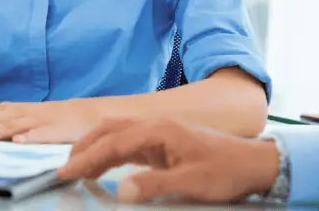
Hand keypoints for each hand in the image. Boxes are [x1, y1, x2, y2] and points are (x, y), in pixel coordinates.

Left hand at [0, 99, 101, 143]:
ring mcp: (33, 121)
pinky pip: (39, 134)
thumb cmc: (44, 120)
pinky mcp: (52, 130)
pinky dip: (29, 137)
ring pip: (7, 127)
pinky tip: (19, 141)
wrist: (82, 115)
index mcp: (4, 112)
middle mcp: (15, 114)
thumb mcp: (16, 120)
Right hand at [57, 118, 279, 204]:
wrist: (253, 163)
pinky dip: (111, 153)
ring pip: (117, 134)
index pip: (112, 143)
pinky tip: (105, 167)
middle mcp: (155, 126)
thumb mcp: (191, 182)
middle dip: (84, 148)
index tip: (65, 172)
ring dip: (95, 148)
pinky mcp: (164, 143)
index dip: (86, 158)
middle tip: (64, 170)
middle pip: (109, 131)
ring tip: (78, 168)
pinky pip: (129, 143)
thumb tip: (121, 191)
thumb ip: (154, 185)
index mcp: (158, 130)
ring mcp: (159, 133)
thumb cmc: (225, 171)